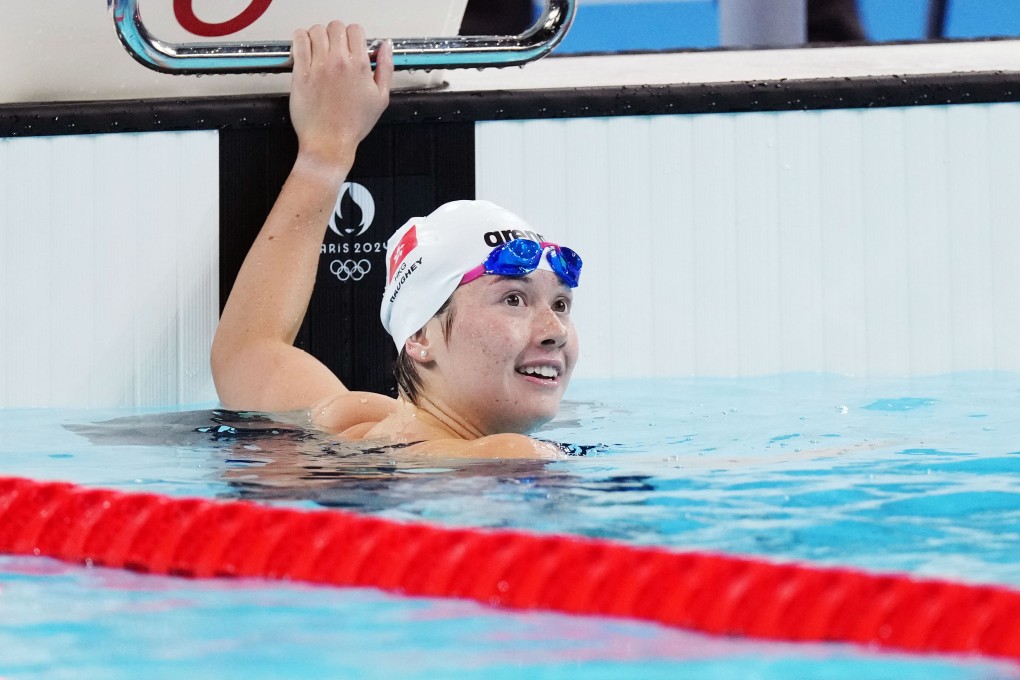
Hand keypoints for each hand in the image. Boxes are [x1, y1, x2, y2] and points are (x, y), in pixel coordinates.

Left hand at [289, 21, 393, 169]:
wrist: (329, 143)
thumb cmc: (352, 126)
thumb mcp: (381, 98)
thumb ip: (386, 68)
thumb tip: (386, 47)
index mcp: (360, 66)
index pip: (355, 30)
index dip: (353, 35)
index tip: (350, 44)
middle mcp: (339, 62)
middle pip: (335, 26)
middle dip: (336, 34)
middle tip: (334, 47)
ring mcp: (318, 66)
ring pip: (316, 30)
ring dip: (318, 35)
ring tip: (319, 48)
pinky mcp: (301, 73)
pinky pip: (299, 41)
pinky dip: (301, 39)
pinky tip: (305, 48)